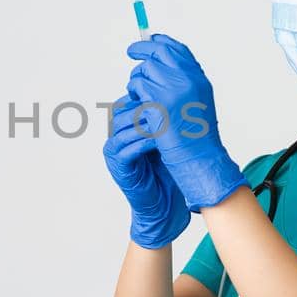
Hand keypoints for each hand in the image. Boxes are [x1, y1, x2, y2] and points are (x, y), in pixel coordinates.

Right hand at [103, 95, 190, 248]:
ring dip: (145, 122)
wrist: (164, 204)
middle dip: (144, 106)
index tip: (167, 94)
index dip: (145, 96)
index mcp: (126, 127)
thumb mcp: (167, 138)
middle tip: (165, 104)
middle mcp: (116, 136)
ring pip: (122, 127)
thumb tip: (181, 92)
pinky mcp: (119, 167)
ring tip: (164, 121)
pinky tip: (159, 141)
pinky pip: (126, 149)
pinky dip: (143, 142)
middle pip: (123, 111)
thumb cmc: (168, 170)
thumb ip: (165, 118)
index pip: (129, 102)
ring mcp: (115, 152)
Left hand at [125, 34, 248, 210]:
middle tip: (131, 51)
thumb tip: (160, 66)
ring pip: (145, 68)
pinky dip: (134, 92)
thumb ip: (182, 83)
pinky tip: (138, 103)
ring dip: (137, 78)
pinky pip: (138, 85)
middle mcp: (188, 79)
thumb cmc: (195, 136)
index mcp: (198, 78)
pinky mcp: (159, 101)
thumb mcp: (195, 102)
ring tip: (139, 93)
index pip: (179, 49)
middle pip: (160, 51)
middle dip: (143, 48)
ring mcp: (174, 89)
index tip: (151, 39)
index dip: (162, 42)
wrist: (198, 156)